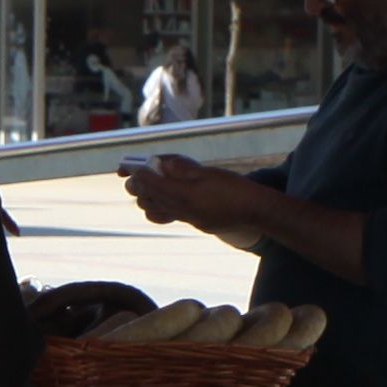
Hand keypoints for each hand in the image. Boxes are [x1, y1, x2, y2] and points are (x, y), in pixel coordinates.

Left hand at [124, 156, 250, 231]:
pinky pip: (170, 217)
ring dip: (147, 199)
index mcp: (186, 196)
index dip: (141, 176)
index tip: (132, 169)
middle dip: (138, 188)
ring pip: (157, 212)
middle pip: (150, 200)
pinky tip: (164, 200)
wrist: (254, 211)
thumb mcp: (210, 172)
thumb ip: (184, 169)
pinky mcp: (195, 223)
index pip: (154, 186)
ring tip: (145, 188)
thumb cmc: (235, 188)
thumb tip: (164, 163)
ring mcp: (189, 219)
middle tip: (132, 178)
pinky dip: (160, 208)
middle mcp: (183, 210)